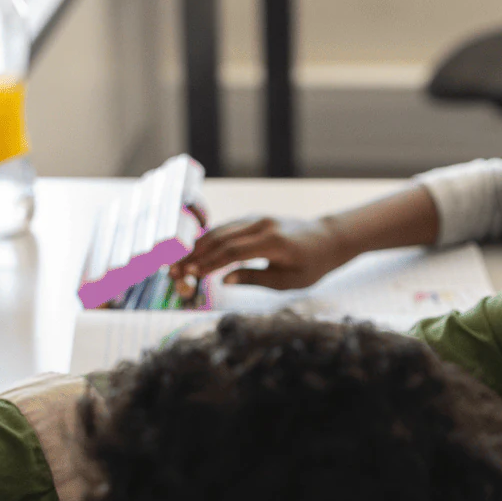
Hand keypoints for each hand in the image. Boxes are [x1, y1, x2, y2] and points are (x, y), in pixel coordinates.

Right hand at [170, 215, 352, 291]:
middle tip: (174, 270)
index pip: (232, 251)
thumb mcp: (288, 281)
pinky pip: (227, 228)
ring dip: (198, 246)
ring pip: (221, 230)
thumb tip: (223, 280)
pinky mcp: (254, 218)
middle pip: (221, 238)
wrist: (327, 239)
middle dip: (195, 255)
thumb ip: (254, 278)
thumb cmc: (310, 266)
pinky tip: (194, 252)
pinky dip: (209, 239)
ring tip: (178, 263)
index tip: (190, 274)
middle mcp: (262, 225)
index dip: (209, 263)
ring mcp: (257, 218)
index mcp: (272, 242)